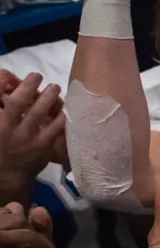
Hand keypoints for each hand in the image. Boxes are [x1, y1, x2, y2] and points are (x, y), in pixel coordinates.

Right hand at [0, 72, 63, 199]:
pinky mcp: (41, 146)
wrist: (8, 174)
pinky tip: (66, 108)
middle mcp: (6, 128)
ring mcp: (25, 138)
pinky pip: (54, 128)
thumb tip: (5, 76)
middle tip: (37, 75)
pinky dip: (60, 116)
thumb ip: (1, 103)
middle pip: (16, 103)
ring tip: (54, 87)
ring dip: (47, 97)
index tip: (6, 73)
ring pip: (36, 113)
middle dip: (27, 87)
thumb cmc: (1, 145)